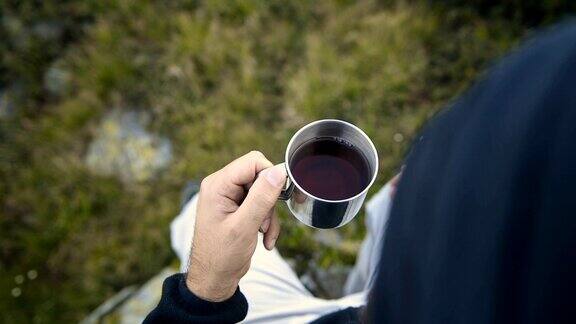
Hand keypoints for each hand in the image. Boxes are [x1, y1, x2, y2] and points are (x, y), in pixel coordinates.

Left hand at [186, 151, 285, 301]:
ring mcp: (230, 197)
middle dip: (269, 201)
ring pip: (264, 192)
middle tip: (266, 222)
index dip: (270, 176)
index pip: (253, 162)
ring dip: (269, 215)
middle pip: (260, 176)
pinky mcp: (238, 208)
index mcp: (218, 185)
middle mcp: (222, 186)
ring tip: (263, 234)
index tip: (279, 196)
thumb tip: (279, 172)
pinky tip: (264, 239)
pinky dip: (267, 222)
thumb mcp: (244, 226)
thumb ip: (261, 197)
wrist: (214, 279)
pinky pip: (261, 205)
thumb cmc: (221, 256)